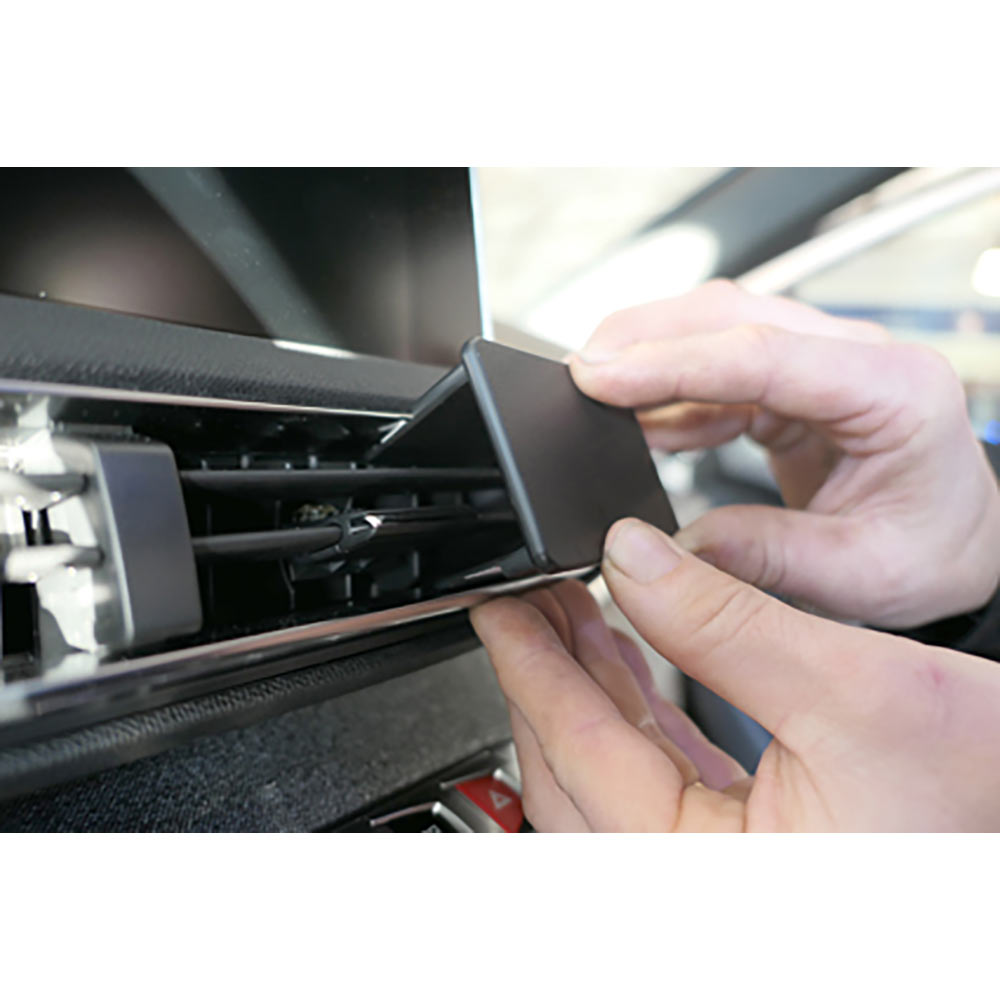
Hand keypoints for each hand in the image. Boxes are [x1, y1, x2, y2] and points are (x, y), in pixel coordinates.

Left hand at [471, 519, 999, 830]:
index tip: (498, 610)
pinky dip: (633, 718)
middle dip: (547, 675)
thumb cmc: (984, 794)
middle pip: (574, 772)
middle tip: (526, 601)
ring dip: (586, 690)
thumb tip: (633, 559)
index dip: (531, 666)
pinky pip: (652, 783)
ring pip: (607, 778)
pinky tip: (621, 665)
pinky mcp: (739, 857)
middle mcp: (692, 896)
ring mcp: (713, 882)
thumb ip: (725, 623)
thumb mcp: (853, 691)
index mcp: (706, 882)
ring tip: (567, 615)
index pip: (579, 752)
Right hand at [568, 280, 999, 628]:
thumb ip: (762, 558)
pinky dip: (666, 393)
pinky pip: (715, 371)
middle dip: (644, 339)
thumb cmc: (933, 552)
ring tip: (591, 400)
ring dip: (648, 358)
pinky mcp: (791, 385)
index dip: (672, 362)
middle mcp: (858, 359)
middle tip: (578, 376)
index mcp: (894, 390)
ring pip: (716, 331)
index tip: (600, 377)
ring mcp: (821, 364)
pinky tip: (633, 423)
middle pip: (731, 317)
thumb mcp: (859, 575)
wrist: (960, 544)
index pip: (764, 353)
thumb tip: (666, 548)